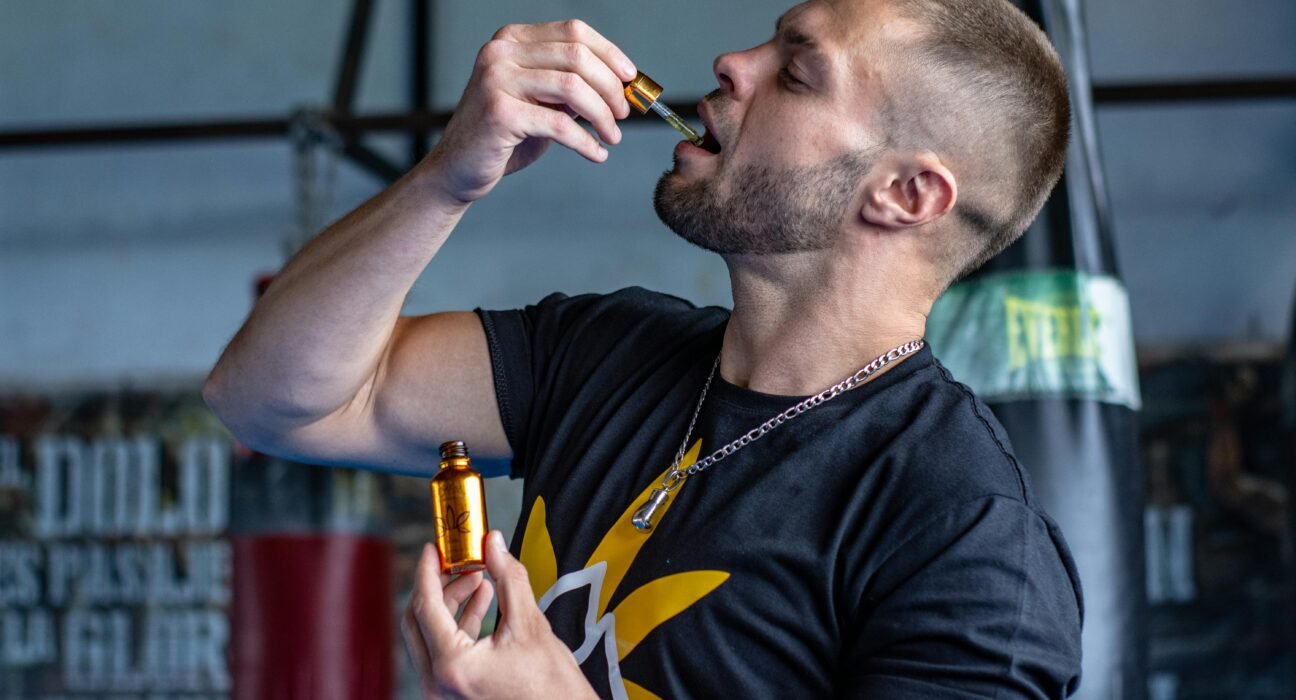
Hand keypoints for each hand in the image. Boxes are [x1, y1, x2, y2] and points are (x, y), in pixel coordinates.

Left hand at [402, 531, 596, 699]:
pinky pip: (443, 652)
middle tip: (458, 561)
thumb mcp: (529, 624)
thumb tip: (493, 544)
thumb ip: (507, 577)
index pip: (426, 607)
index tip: (433, 549)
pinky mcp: (453, 693)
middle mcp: (438, 684)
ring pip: (430, 636)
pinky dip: (457, 625)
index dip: (427, 572)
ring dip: (450, 604)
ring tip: (478, 579)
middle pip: (419, 621)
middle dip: (439, 586)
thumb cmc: (551, 686)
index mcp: (452, 666)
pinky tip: (482, 601)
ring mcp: (442, 692)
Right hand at [423, 19, 637, 203]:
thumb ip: (571, 87)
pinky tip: (596, 154)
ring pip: (573, 88)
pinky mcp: (499, 113)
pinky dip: (586, 142)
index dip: (610, 54)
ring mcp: (497, 80)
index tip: (632, 79)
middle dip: (611, 87)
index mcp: (512, 40)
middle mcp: (501, 53)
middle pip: (578, 57)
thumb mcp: (541, 102)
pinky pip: (560, 124)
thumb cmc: (503, 136)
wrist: (458, 169)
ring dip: (602, 115)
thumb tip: (621, 85)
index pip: (574, 32)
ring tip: (612, 136)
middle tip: (624, 114)